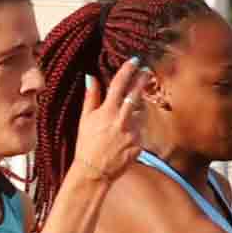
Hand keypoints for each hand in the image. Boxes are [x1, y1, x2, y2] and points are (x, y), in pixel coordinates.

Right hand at [67, 64, 149, 191]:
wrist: (94, 171)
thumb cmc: (86, 145)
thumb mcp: (84, 119)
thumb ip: (91, 97)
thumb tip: (91, 78)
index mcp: (107, 112)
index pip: (118, 85)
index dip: (127, 70)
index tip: (134, 61)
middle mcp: (122, 120)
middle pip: (136, 94)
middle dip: (142, 80)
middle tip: (146, 71)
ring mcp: (133, 132)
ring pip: (141, 112)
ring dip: (138, 109)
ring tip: (128, 114)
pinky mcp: (140, 144)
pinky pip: (141, 130)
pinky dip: (136, 128)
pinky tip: (125, 135)